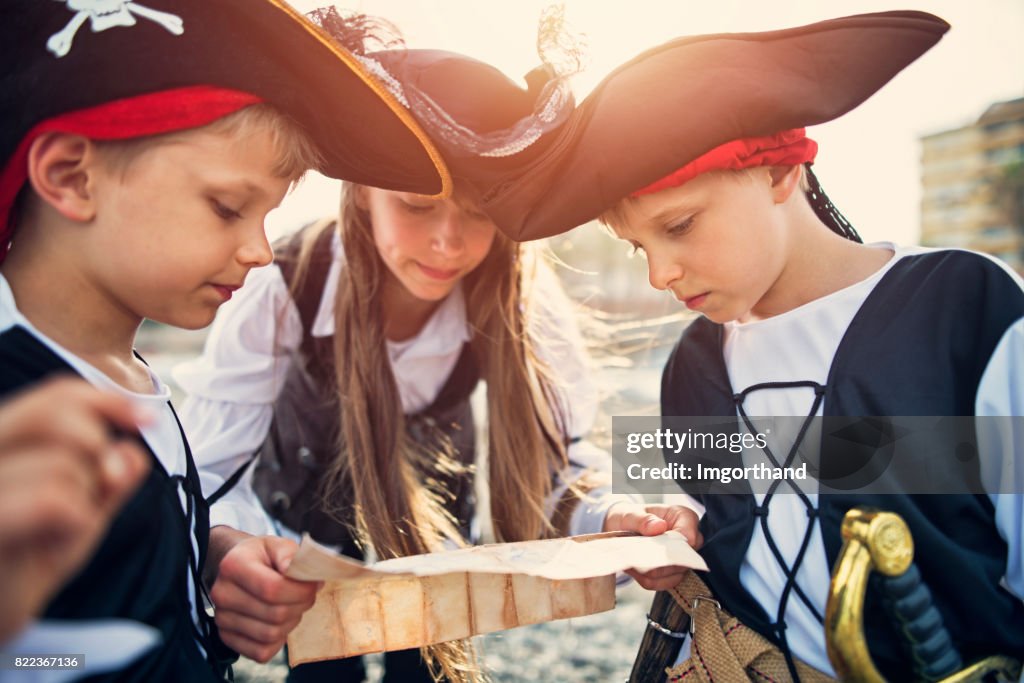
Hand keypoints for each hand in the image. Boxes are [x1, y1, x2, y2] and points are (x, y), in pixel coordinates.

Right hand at [0, 377, 150, 640]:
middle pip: (57, 414)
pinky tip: (54, 546)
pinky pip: (54, 499)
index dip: (107, 400)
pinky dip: (73, 523)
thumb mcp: (82, 510)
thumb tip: (132, 451)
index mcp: (3, 442)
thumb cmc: (30, 561)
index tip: (147, 421)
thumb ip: (109, 474)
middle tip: (93, 492)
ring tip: (57, 531)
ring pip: (62, 463)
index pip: (55, 394)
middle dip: (94, 451)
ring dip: (81, 501)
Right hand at [208, 528, 319, 661]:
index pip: (273, 588)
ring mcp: (221, 618)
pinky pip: (261, 651)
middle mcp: (222, 593)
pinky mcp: (226, 638)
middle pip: (275, 614)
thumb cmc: (262, 557)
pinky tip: (279, 622)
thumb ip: (291, 554)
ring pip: (270, 634)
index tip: (313, 584)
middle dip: (301, 605)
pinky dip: (278, 640)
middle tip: (306, 594)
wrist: (239, 568)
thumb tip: (301, 571)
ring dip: (291, 621)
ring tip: (292, 605)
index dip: (301, 591)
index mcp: (234, 565)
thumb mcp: (277, 544)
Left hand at [602, 502, 703, 590]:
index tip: (649, 548)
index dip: (670, 547)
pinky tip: (636, 569)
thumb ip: (643, 520)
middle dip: (657, 563)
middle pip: (683, 561)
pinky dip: (648, 579)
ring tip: (633, 563)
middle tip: (636, 558)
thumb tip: (659, 526)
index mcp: (683, 517)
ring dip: (650, 574)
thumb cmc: (628, 518)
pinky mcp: (674, 573)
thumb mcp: (629, 514)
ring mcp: (683, 558)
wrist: (620, 529)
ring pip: (673, 576)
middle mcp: (688, 538)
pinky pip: (664, 584)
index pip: (689, 538)